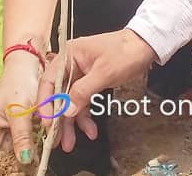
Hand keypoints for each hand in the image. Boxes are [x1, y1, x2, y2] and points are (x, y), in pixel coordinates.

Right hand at [0, 51, 44, 174]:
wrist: (32, 67)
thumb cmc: (17, 81)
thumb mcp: (19, 110)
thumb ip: (21, 136)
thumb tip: (24, 158)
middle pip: (1, 162)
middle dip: (10, 172)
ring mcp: (13, 134)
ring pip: (17, 158)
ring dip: (25, 166)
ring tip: (32, 172)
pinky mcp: (27, 132)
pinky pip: (30, 148)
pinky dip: (36, 153)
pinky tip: (40, 160)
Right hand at [47, 30, 158, 151]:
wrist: (145, 46)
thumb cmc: (125, 53)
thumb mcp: (104, 73)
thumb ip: (83, 92)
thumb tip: (66, 111)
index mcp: (68, 55)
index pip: (49, 81)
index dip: (46, 103)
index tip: (47, 123)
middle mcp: (70, 65)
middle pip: (58, 95)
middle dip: (58, 119)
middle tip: (56, 141)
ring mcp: (79, 75)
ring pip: (69, 102)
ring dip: (71, 123)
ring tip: (70, 144)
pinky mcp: (89, 83)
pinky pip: (82, 102)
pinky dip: (85, 117)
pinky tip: (90, 131)